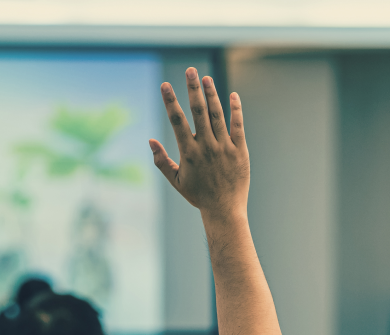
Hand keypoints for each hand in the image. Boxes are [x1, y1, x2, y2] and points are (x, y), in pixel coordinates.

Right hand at [149, 67, 248, 218]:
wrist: (224, 210)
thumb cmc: (199, 196)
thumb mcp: (176, 181)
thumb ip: (162, 161)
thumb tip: (150, 141)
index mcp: (189, 153)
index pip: (177, 122)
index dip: (170, 102)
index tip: (165, 85)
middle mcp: (206, 147)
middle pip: (199, 112)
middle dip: (193, 89)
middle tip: (190, 70)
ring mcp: (224, 148)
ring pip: (217, 115)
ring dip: (212, 94)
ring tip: (206, 78)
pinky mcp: (240, 151)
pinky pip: (238, 126)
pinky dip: (235, 110)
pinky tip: (232, 95)